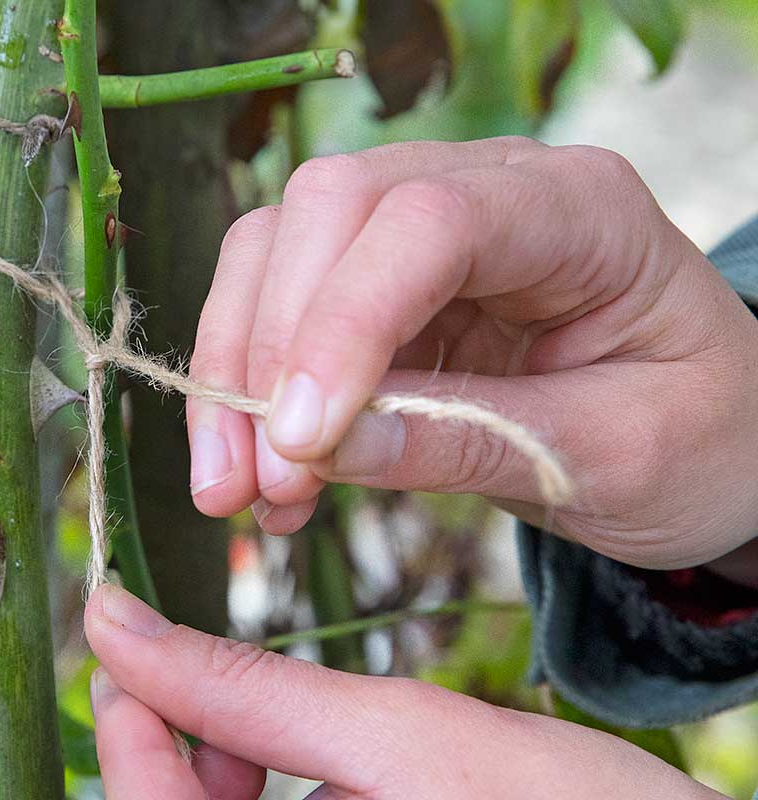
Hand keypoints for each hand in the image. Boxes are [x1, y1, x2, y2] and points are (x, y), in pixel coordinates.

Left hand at [85, 585, 722, 799]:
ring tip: (255, 733)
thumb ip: (247, 690)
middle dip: (169, 748)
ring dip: (209, 774)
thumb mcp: (395, 734)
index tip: (124, 635)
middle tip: (195, 676)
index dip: (124, 721)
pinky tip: (291, 776)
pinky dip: (253, 799)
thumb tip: (117, 620)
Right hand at [186, 136, 757, 569]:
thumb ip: (467, 442)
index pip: (432, 222)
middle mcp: (487, 187)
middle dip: (266, 349)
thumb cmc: (697, 439)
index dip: (345, 323)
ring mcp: (422, 226)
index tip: (301, 442)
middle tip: (251, 482)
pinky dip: (249, 393)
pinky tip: (264, 478)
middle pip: (327, 209)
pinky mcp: (377, 282)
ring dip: (236, 372)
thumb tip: (317, 449)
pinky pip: (279, 308)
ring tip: (240, 491)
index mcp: (581, 210)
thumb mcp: (611, 459)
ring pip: (277, 247)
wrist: (713, 438)